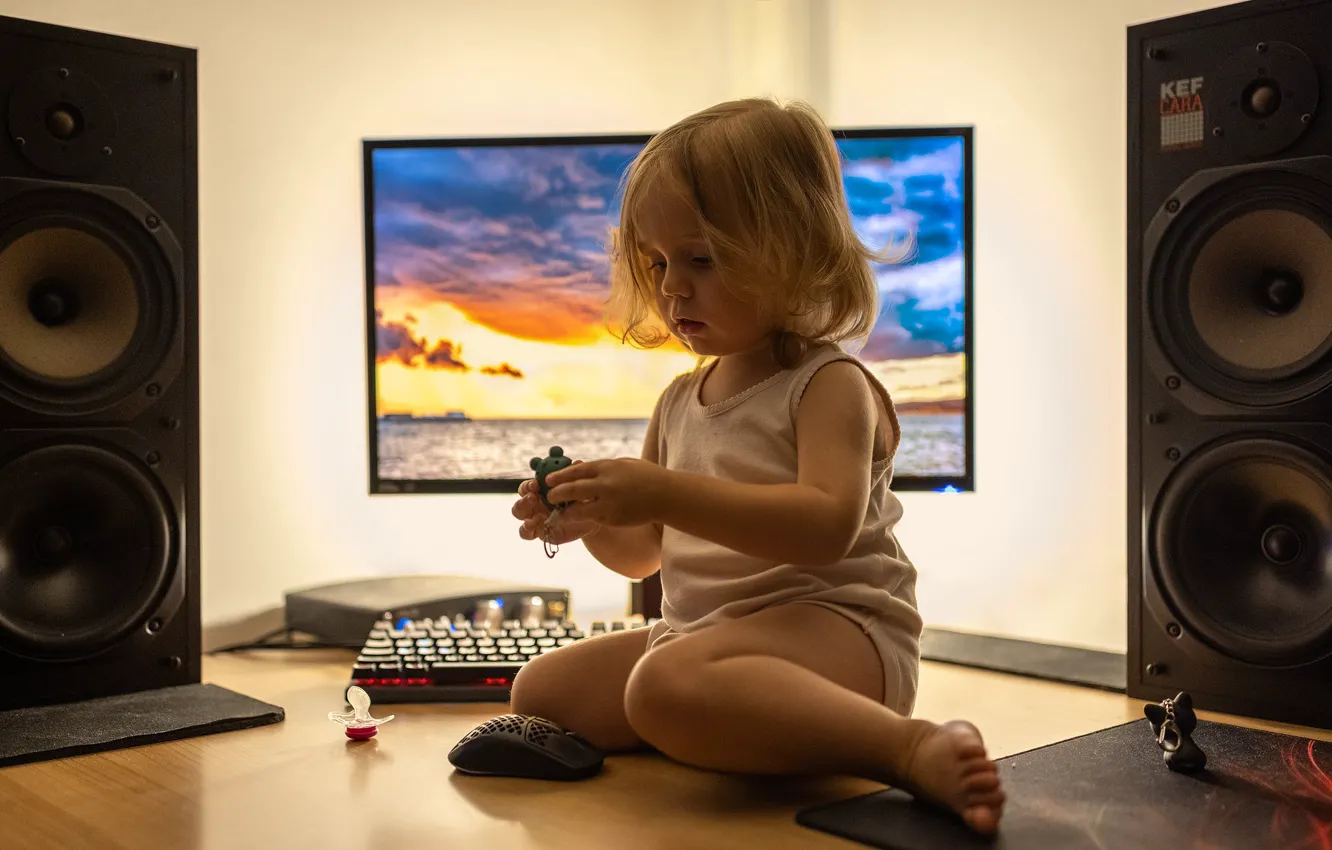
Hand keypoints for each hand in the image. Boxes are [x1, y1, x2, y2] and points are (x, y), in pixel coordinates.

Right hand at [511, 463, 600, 544]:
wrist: (590, 520)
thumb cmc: (581, 501)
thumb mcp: (578, 489)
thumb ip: (573, 477)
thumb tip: (576, 462)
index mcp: (539, 492)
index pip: (527, 487)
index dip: (528, 486)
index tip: (536, 484)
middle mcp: (533, 505)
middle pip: (520, 500)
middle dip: (524, 498)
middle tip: (533, 497)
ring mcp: (534, 519)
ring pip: (518, 514)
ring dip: (523, 511)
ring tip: (534, 512)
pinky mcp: (538, 533)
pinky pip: (525, 533)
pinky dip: (525, 529)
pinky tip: (532, 525)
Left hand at [545, 458, 670, 526]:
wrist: (666, 496)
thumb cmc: (646, 476)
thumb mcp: (624, 464)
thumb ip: (603, 468)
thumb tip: (581, 470)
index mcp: (607, 467)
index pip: (576, 471)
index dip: (560, 476)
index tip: (548, 481)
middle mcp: (606, 485)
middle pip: (573, 490)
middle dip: (557, 494)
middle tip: (550, 497)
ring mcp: (609, 503)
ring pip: (579, 510)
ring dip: (567, 512)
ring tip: (561, 513)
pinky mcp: (613, 519)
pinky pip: (594, 519)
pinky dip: (587, 518)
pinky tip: (583, 517)